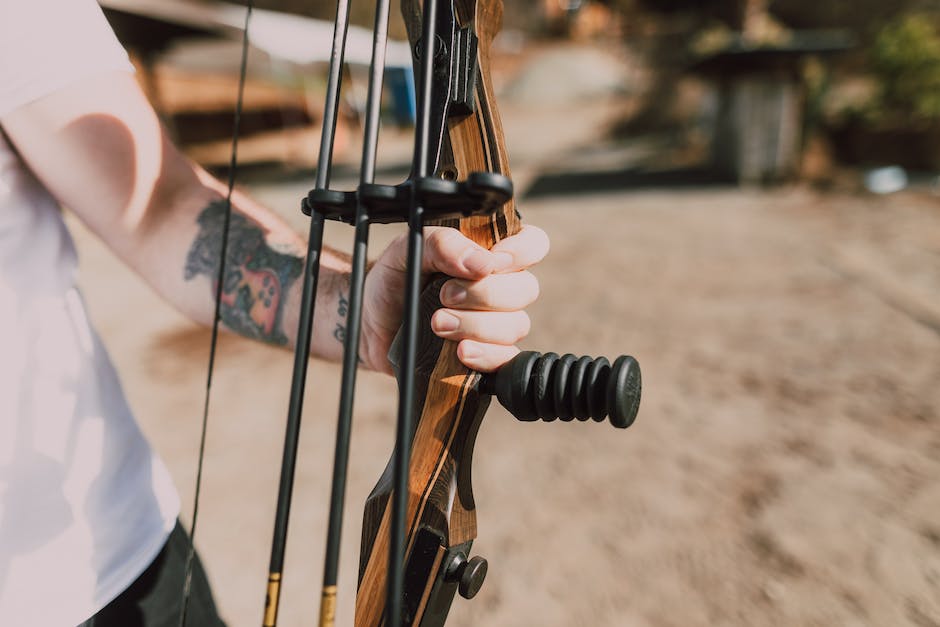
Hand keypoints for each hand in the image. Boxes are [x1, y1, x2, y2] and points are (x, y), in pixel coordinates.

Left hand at [361, 225, 548, 373]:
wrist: (369, 323)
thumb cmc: (394, 279)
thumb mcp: (408, 249)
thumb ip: (443, 244)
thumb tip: (482, 263)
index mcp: (490, 254)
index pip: (533, 244)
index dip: (521, 252)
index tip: (490, 263)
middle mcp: (500, 288)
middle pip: (526, 289)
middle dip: (485, 294)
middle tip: (444, 295)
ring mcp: (496, 325)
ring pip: (516, 326)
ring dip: (476, 326)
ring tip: (437, 324)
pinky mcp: (486, 357)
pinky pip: (506, 360)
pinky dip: (485, 356)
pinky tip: (461, 353)